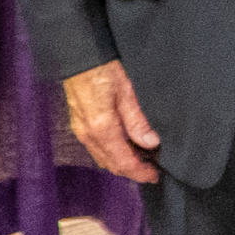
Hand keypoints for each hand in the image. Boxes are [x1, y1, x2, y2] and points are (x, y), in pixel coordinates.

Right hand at [61, 60, 161, 183]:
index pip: (123, 162)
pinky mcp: (79, 125)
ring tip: (143, 158)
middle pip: (111, 164)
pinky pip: (96, 148)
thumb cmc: (103, 71)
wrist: (79, 58)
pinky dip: (112, 153)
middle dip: (131, 171)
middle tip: (152, 169)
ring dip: (121, 163)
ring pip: (103, 158)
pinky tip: (126, 146)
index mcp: (102, 129)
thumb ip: (137, 121)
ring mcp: (81, 131)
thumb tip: (151, 143)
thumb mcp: (127, 93)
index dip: (140, 172)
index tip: (155, 175)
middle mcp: (88, 135)